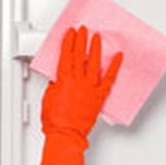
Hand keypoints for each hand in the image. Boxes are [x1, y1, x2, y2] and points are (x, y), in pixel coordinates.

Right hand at [30, 26, 121, 164]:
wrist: (66, 135)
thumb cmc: (55, 121)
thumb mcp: (48, 98)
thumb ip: (55, 84)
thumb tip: (58, 77)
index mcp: (63, 80)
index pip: (66, 56)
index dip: (68, 42)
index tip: (70, 33)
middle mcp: (78, 82)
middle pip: (79, 56)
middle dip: (81, 40)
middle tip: (83, 29)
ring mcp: (90, 89)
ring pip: (93, 64)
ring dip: (95, 49)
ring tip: (97, 37)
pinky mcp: (99, 97)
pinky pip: (108, 79)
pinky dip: (114, 67)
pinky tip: (117, 57)